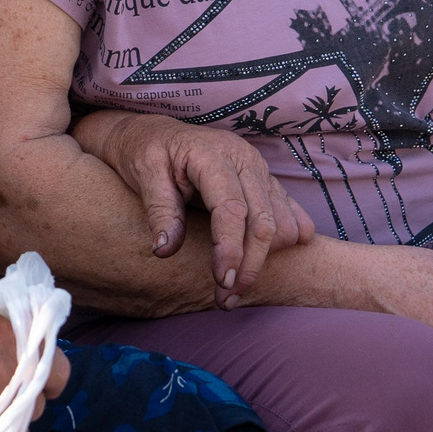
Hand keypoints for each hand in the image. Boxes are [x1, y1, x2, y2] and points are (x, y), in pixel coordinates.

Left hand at [81, 111, 313, 302]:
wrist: (152, 131)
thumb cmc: (145, 152)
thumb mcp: (143, 174)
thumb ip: (159, 211)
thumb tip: (164, 251)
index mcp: (212, 155)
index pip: (231, 209)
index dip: (230, 249)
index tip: (222, 283)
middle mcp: (243, 159)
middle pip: (263, 221)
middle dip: (249, 266)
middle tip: (226, 300)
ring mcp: (258, 167)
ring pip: (281, 222)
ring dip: (268, 260)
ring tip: (237, 287)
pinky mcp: (264, 178)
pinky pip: (289, 210)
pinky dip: (288, 238)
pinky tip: (278, 261)